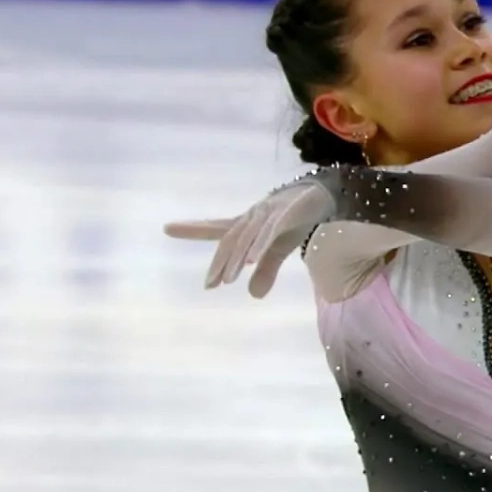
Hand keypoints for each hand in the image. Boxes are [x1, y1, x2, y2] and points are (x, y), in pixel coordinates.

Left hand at [163, 183, 332, 297]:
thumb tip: (253, 295)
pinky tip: (251, 261)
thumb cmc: (296, 221)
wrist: (323, 197)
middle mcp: (253, 216)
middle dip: (219, 262)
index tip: (167, 228)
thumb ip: (266, 270)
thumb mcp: (279, 249)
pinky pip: (270, 231)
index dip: (193, 229)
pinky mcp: (286, 212)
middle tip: (209, 284)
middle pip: (230, 239)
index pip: (216, 228)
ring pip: (247, 237)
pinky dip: (259, 245)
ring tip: (227, 279)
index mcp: (247, 224)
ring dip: (236, 258)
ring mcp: (269, 213)